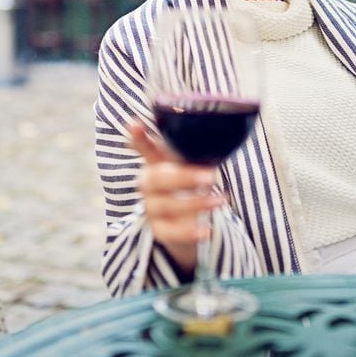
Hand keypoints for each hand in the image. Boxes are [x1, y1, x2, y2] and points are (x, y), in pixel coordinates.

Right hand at [129, 121, 224, 273]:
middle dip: (183, 177)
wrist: (188, 221)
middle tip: (211, 177)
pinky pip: (170, 232)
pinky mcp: (159, 229)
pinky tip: (206, 230)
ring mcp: (151, 207)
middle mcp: (149, 183)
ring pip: (165, 205)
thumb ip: (198, 149)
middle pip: (156, 178)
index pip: (144, 147)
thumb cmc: (191, 183)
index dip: (138, 137)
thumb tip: (220, 129)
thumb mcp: (194, 164)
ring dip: (195, 203)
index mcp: (156, 162)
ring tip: (221, 201)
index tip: (135, 124)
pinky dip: (189, 232)